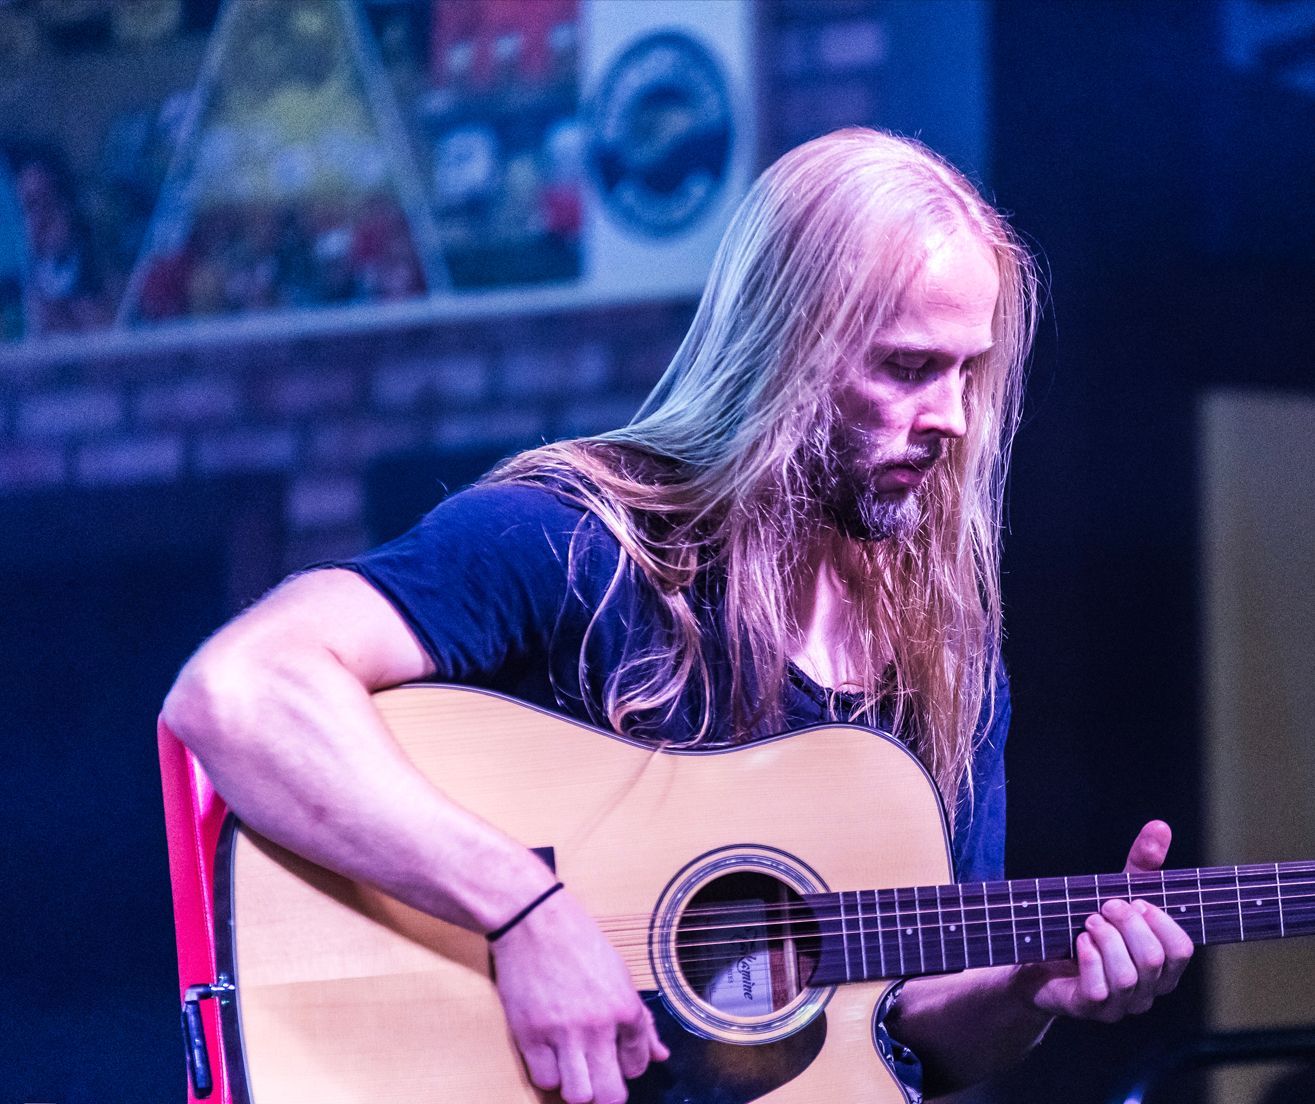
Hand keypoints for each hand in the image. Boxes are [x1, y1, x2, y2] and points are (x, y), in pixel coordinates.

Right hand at [490, 886, 669, 1103]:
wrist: (533, 919)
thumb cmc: (579, 941)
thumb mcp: (620, 974)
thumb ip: (641, 1019)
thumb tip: (660, 1055)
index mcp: (625, 1006)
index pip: (638, 1065)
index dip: (628, 1067)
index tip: (616, 1058)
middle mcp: (597, 1025)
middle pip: (610, 1095)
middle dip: (607, 1094)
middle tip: (599, 1080)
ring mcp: (561, 1032)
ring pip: (578, 1096)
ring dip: (578, 1089)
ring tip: (575, 1070)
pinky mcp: (529, 1034)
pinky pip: (544, 1080)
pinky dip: (549, 1074)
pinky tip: (551, 1056)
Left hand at [1013, 821, 1194, 1023]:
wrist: (1034, 957)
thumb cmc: (1086, 925)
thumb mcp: (1115, 890)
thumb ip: (1141, 864)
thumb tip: (1160, 826)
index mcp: (1161, 966)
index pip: (1182, 949)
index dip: (1160, 921)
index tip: (1135, 899)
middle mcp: (1146, 991)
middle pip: (1155, 960)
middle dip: (1129, 924)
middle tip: (1104, 905)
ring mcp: (1119, 1006)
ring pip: (1128, 977)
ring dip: (1106, 939)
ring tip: (1088, 922)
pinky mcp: (1088, 1009)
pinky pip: (1099, 990)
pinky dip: (1089, 958)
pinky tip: (1078, 942)